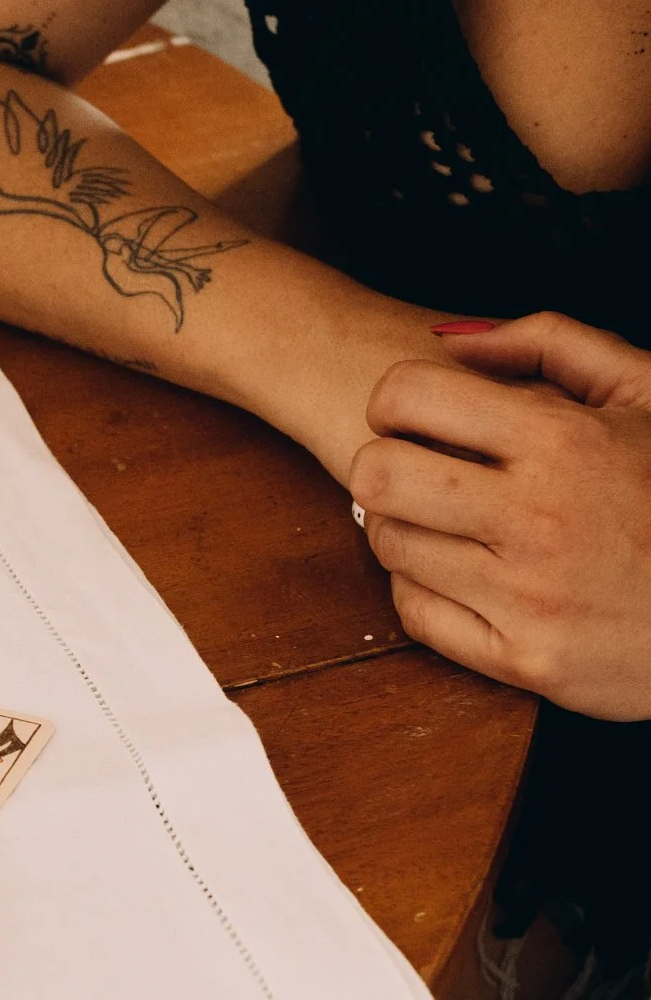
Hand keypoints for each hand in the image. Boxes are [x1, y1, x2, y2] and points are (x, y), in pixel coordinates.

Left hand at [348, 313, 650, 719]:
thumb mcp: (648, 394)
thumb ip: (552, 343)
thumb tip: (448, 339)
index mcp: (565, 441)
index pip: (407, 395)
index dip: (395, 400)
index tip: (414, 418)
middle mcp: (537, 518)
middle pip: (376, 474)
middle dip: (383, 465)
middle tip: (417, 472)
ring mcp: (528, 596)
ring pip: (389, 544)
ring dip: (405, 528)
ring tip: (451, 523)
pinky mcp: (523, 659)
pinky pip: (415, 613)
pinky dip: (425, 591)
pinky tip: (465, 575)